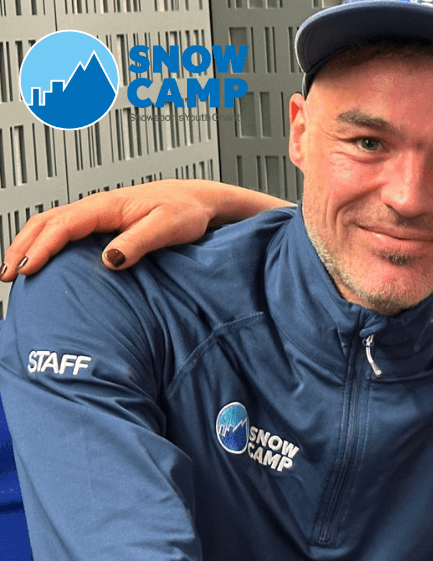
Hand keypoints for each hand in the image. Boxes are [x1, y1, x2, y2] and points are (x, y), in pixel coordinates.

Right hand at [0, 179, 281, 280]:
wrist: (200, 202)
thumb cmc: (187, 211)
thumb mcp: (168, 227)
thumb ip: (139, 242)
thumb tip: (110, 261)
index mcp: (107, 206)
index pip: (62, 226)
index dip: (40, 248)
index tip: (26, 269)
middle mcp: (97, 207)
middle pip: (45, 223)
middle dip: (21, 246)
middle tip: (6, 274)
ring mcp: (98, 214)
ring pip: (50, 225)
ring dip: (28, 245)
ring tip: (13, 270)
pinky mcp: (102, 223)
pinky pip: (63, 230)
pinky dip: (44, 243)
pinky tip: (41, 261)